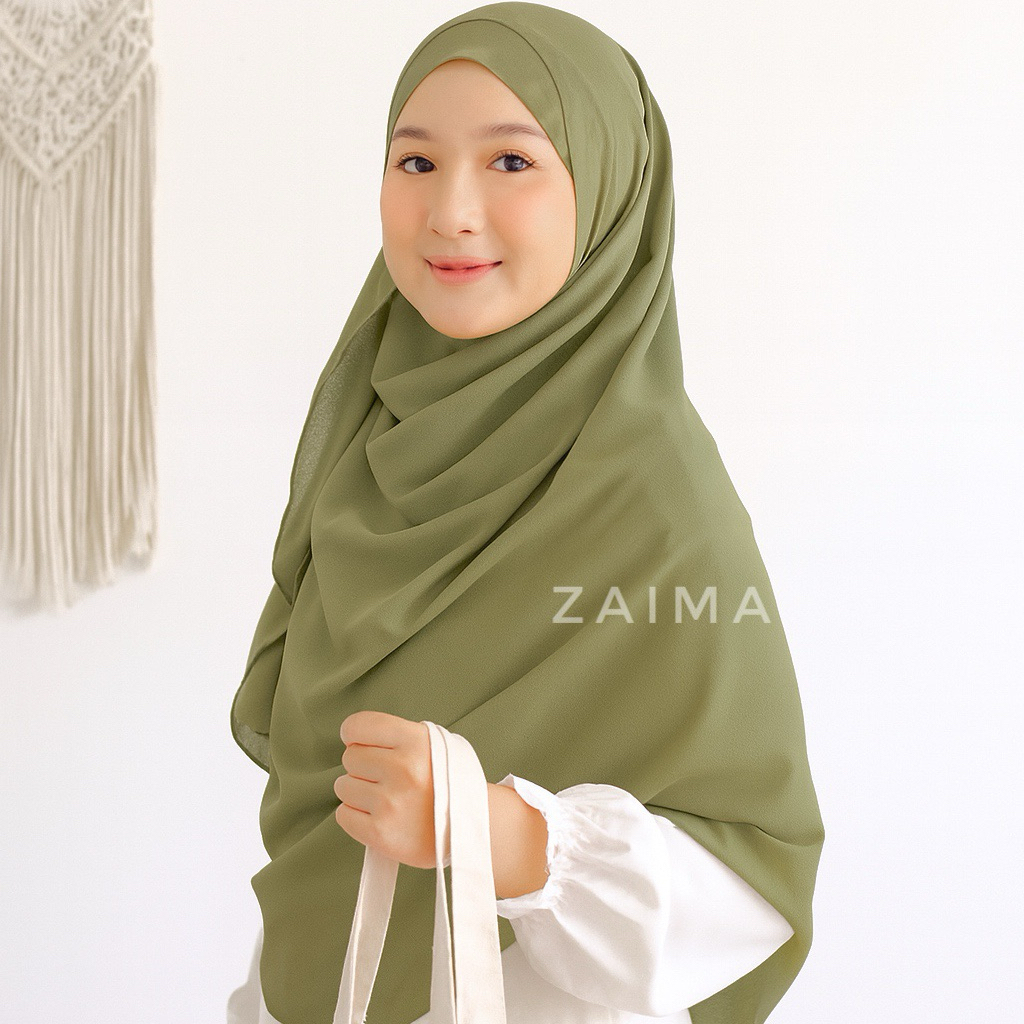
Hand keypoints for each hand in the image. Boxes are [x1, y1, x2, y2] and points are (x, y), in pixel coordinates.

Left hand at [333, 710, 439, 869]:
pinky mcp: (381, 833)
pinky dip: (355, 816)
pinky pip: (343, 815)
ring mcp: (390, 802)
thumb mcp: (434, 743)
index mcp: (416, 742)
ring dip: (357, 792)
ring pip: (343, 786)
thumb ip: (395, 736)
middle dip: (362, 766)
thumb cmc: (448, 783)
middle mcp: (402, 769)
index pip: (358, 726)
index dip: (353, 734)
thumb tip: (354, 738)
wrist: (473, 829)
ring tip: (384, 798)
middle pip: (350, 757)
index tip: (358, 742)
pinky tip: (378, 815)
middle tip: (384, 777)